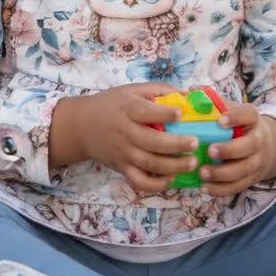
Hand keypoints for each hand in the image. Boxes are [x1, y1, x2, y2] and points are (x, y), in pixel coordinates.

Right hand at [74, 83, 202, 194]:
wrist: (80, 126)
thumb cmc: (110, 105)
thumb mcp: (131, 90)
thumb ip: (158, 90)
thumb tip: (188, 93)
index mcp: (127, 109)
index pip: (146, 112)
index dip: (165, 113)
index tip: (181, 114)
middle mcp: (125, 132)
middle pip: (152, 142)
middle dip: (176, 145)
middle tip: (195, 143)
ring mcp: (123, 153)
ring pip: (149, 164)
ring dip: (173, 166)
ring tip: (192, 163)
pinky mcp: (121, 168)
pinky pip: (139, 181)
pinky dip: (156, 185)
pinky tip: (171, 179)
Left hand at [196, 107, 275, 196]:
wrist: (262, 146)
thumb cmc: (236, 124)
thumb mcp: (229, 109)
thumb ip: (211, 100)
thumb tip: (191, 91)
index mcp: (252, 118)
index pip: (249, 115)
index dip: (236, 117)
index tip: (220, 120)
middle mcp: (258, 139)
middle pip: (250, 145)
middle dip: (230, 150)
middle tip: (210, 150)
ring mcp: (257, 161)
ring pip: (244, 169)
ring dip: (223, 173)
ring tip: (202, 172)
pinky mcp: (251, 179)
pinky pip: (238, 186)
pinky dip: (221, 189)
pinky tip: (205, 187)